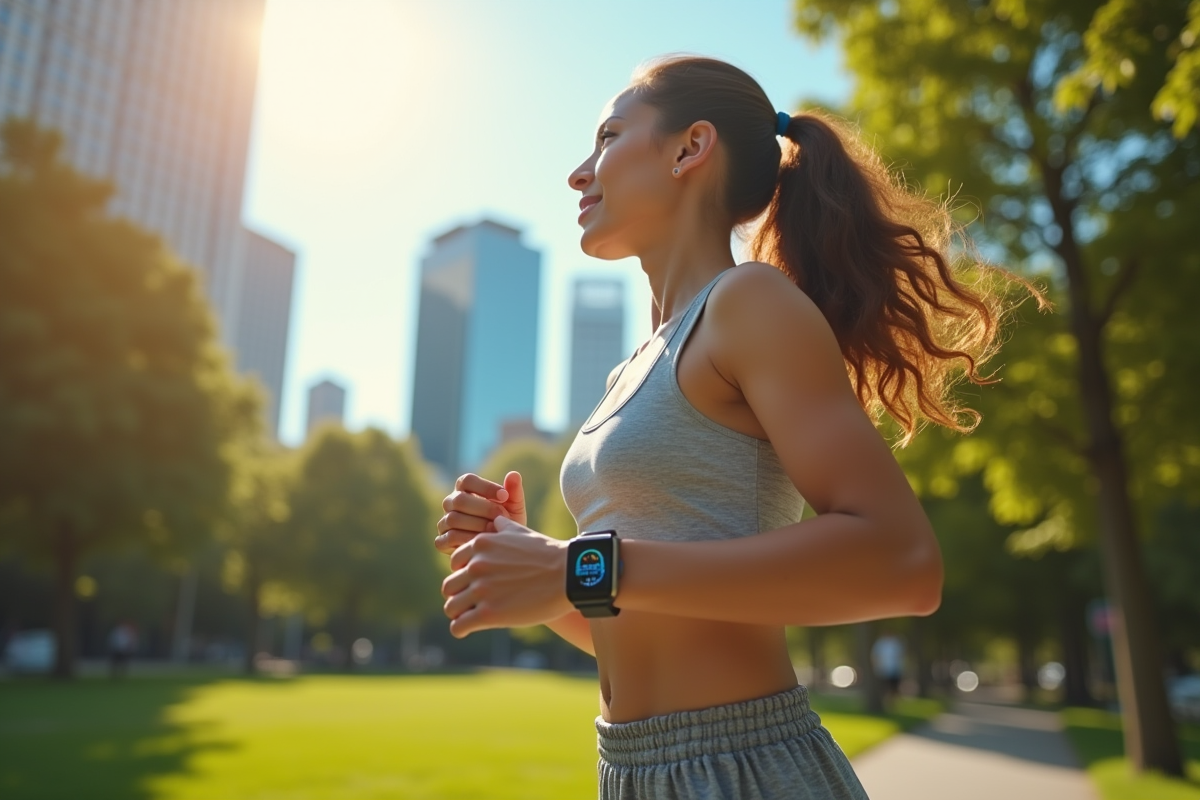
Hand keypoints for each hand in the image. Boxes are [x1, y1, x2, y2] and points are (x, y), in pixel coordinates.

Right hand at [435, 471, 526, 554]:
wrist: (501, 550)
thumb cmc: (506, 523)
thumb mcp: (514, 507)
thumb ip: (514, 491)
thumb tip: (514, 474)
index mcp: (465, 489)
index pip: (467, 480)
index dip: (486, 487)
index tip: (505, 496)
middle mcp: (451, 503)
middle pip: (459, 499)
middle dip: (484, 509)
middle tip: (502, 517)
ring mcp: (444, 522)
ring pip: (454, 519)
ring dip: (478, 525)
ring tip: (496, 531)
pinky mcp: (442, 541)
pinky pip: (449, 537)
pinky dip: (468, 540)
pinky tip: (483, 543)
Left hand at [441, 516, 572, 637]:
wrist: (567, 574)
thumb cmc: (547, 554)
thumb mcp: (521, 532)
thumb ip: (502, 526)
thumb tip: (495, 519)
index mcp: (480, 545)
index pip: (455, 563)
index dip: (464, 575)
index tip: (474, 584)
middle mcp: (476, 566)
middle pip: (449, 586)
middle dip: (458, 595)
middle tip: (470, 603)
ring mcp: (481, 590)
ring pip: (451, 607)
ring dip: (458, 613)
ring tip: (467, 618)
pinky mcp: (488, 614)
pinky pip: (459, 626)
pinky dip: (460, 629)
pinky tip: (466, 630)